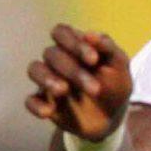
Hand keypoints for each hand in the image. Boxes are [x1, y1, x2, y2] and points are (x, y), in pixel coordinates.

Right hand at [24, 24, 132, 141]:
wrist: (112, 117)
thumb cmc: (114, 84)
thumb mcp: (119, 66)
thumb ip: (109, 48)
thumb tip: (90, 35)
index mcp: (74, 46)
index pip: (62, 32)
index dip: (73, 43)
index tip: (93, 60)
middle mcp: (57, 60)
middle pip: (52, 54)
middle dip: (73, 70)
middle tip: (95, 89)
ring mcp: (48, 80)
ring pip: (35, 70)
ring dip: (48, 79)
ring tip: (63, 90)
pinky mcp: (43, 101)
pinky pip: (31, 101)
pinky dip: (36, 105)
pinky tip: (49, 111)